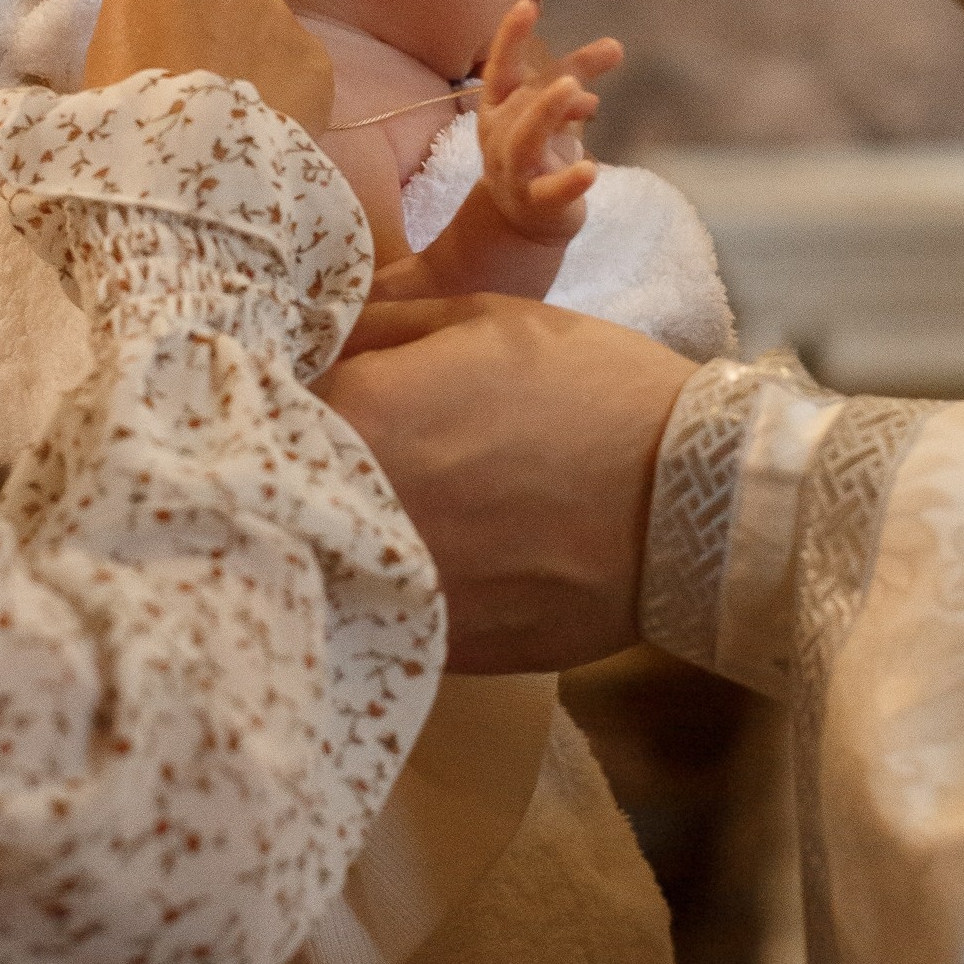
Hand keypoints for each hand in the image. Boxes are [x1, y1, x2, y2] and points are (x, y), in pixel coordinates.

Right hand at [84, 0, 333, 134]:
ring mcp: (276, 8)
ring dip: (251, 48)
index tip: (169, 7)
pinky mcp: (314, 54)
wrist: (189, 171)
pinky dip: (285, 83)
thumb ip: (135, 19)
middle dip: (218, 11)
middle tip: (199, 66)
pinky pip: (296, 61)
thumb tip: (154, 29)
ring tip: (233, 102)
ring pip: (264, 20)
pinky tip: (265, 119)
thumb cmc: (120, 114)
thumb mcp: (101, 54)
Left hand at [320, 293, 691, 671]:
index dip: (289, 395)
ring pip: (326, 551)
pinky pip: (380, 605)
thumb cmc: (591, 390)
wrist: (691, 500)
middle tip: (365, 453)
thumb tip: (320, 339)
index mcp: (360, 408)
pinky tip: (442, 559)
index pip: (272, 397)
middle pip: (288, 481)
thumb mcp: (483, 318)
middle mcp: (355, 500)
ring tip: (412, 509)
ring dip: (343, 527)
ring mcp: (390, 582)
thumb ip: (383, 328)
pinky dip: (392, 582)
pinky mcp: (430, 644)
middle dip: (307, 463)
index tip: (310, 397)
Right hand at [474, 0, 621, 247]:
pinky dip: (569, 180)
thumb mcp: (555, 108)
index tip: (527, 4)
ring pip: (524, 143)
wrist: (523, 217)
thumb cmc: (538, 151)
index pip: (499, 69)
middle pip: (518, 107)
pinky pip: (550, 190)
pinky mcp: (537, 202)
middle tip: (571, 79)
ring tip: (579, 97)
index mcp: (498, 108)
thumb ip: (579, 74)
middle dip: (544, 92)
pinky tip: (591, 170)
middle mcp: (498, 137)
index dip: (509, 38)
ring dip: (547, 117)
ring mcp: (514, 172)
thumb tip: (617, 45)